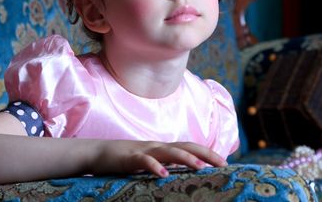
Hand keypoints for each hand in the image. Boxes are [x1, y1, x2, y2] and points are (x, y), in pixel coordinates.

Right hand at [90, 140, 227, 177]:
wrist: (96, 152)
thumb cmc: (123, 160)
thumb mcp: (147, 161)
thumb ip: (163, 164)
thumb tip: (182, 173)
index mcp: (162, 148)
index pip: (189, 146)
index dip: (207, 152)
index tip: (225, 162)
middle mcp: (156, 146)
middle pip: (185, 146)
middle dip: (205, 154)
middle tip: (223, 163)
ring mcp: (143, 150)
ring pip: (168, 151)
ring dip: (186, 158)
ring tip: (200, 167)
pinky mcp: (129, 158)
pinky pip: (144, 161)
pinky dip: (154, 167)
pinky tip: (164, 175)